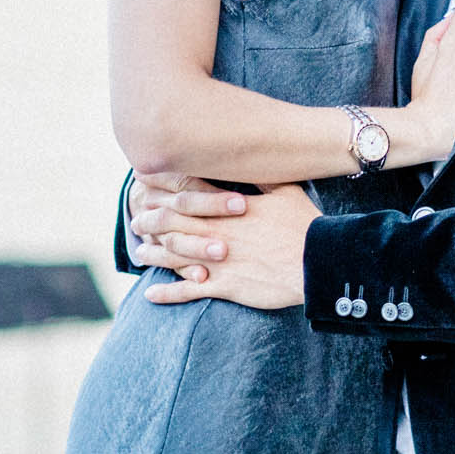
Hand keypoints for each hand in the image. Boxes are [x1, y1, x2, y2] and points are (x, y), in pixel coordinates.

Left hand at [139, 183, 318, 308]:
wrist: (317, 262)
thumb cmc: (304, 225)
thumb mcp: (286, 191)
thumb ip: (263, 177)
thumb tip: (253, 159)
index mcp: (228, 208)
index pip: (187, 194)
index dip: (164, 189)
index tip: (148, 184)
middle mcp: (216, 232)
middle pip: (171, 223)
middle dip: (150, 220)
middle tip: (137, 219)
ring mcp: (217, 260)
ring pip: (173, 255)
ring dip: (152, 253)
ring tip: (139, 253)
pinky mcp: (224, 285)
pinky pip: (188, 291)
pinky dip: (167, 293)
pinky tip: (150, 294)